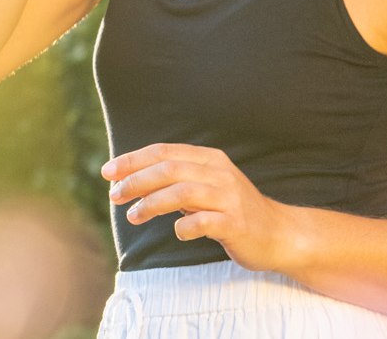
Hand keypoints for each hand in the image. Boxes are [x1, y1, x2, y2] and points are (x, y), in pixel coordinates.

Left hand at [101, 143, 292, 272]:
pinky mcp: (236, 224)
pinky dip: (184, 227)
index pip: (165, 152)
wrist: (278, 234)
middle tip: (114, 194)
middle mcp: (219, 173)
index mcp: (209, 160)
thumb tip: (130, 179)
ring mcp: (229, 198)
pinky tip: (176, 232)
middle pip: (170, 169)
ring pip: (183, 193)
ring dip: (152, 203)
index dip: (133, 160)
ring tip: (133, 215)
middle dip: (136, 180)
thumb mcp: (206, 187)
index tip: (108, 172)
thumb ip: (177, 180)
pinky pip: (203, 222)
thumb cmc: (232, 211)